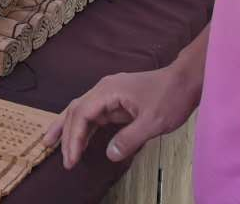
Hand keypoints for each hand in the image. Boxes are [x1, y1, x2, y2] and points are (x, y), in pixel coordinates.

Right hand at [46, 66, 196, 168]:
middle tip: (56, 154)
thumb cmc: (170, 96)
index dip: (73, 138)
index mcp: (108, 90)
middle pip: (76, 109)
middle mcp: (104, 89)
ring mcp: (110, 94)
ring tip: (53, 145)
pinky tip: (80, 140)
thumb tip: (110, 154)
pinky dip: (84, 128)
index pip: (82, 114)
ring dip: (70, 129)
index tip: (71, 159)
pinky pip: (95, 115)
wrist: (185, 81)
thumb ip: (129, 139)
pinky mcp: (117, 101)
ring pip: (82, 111)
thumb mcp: (152, 122)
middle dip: (64, 132)